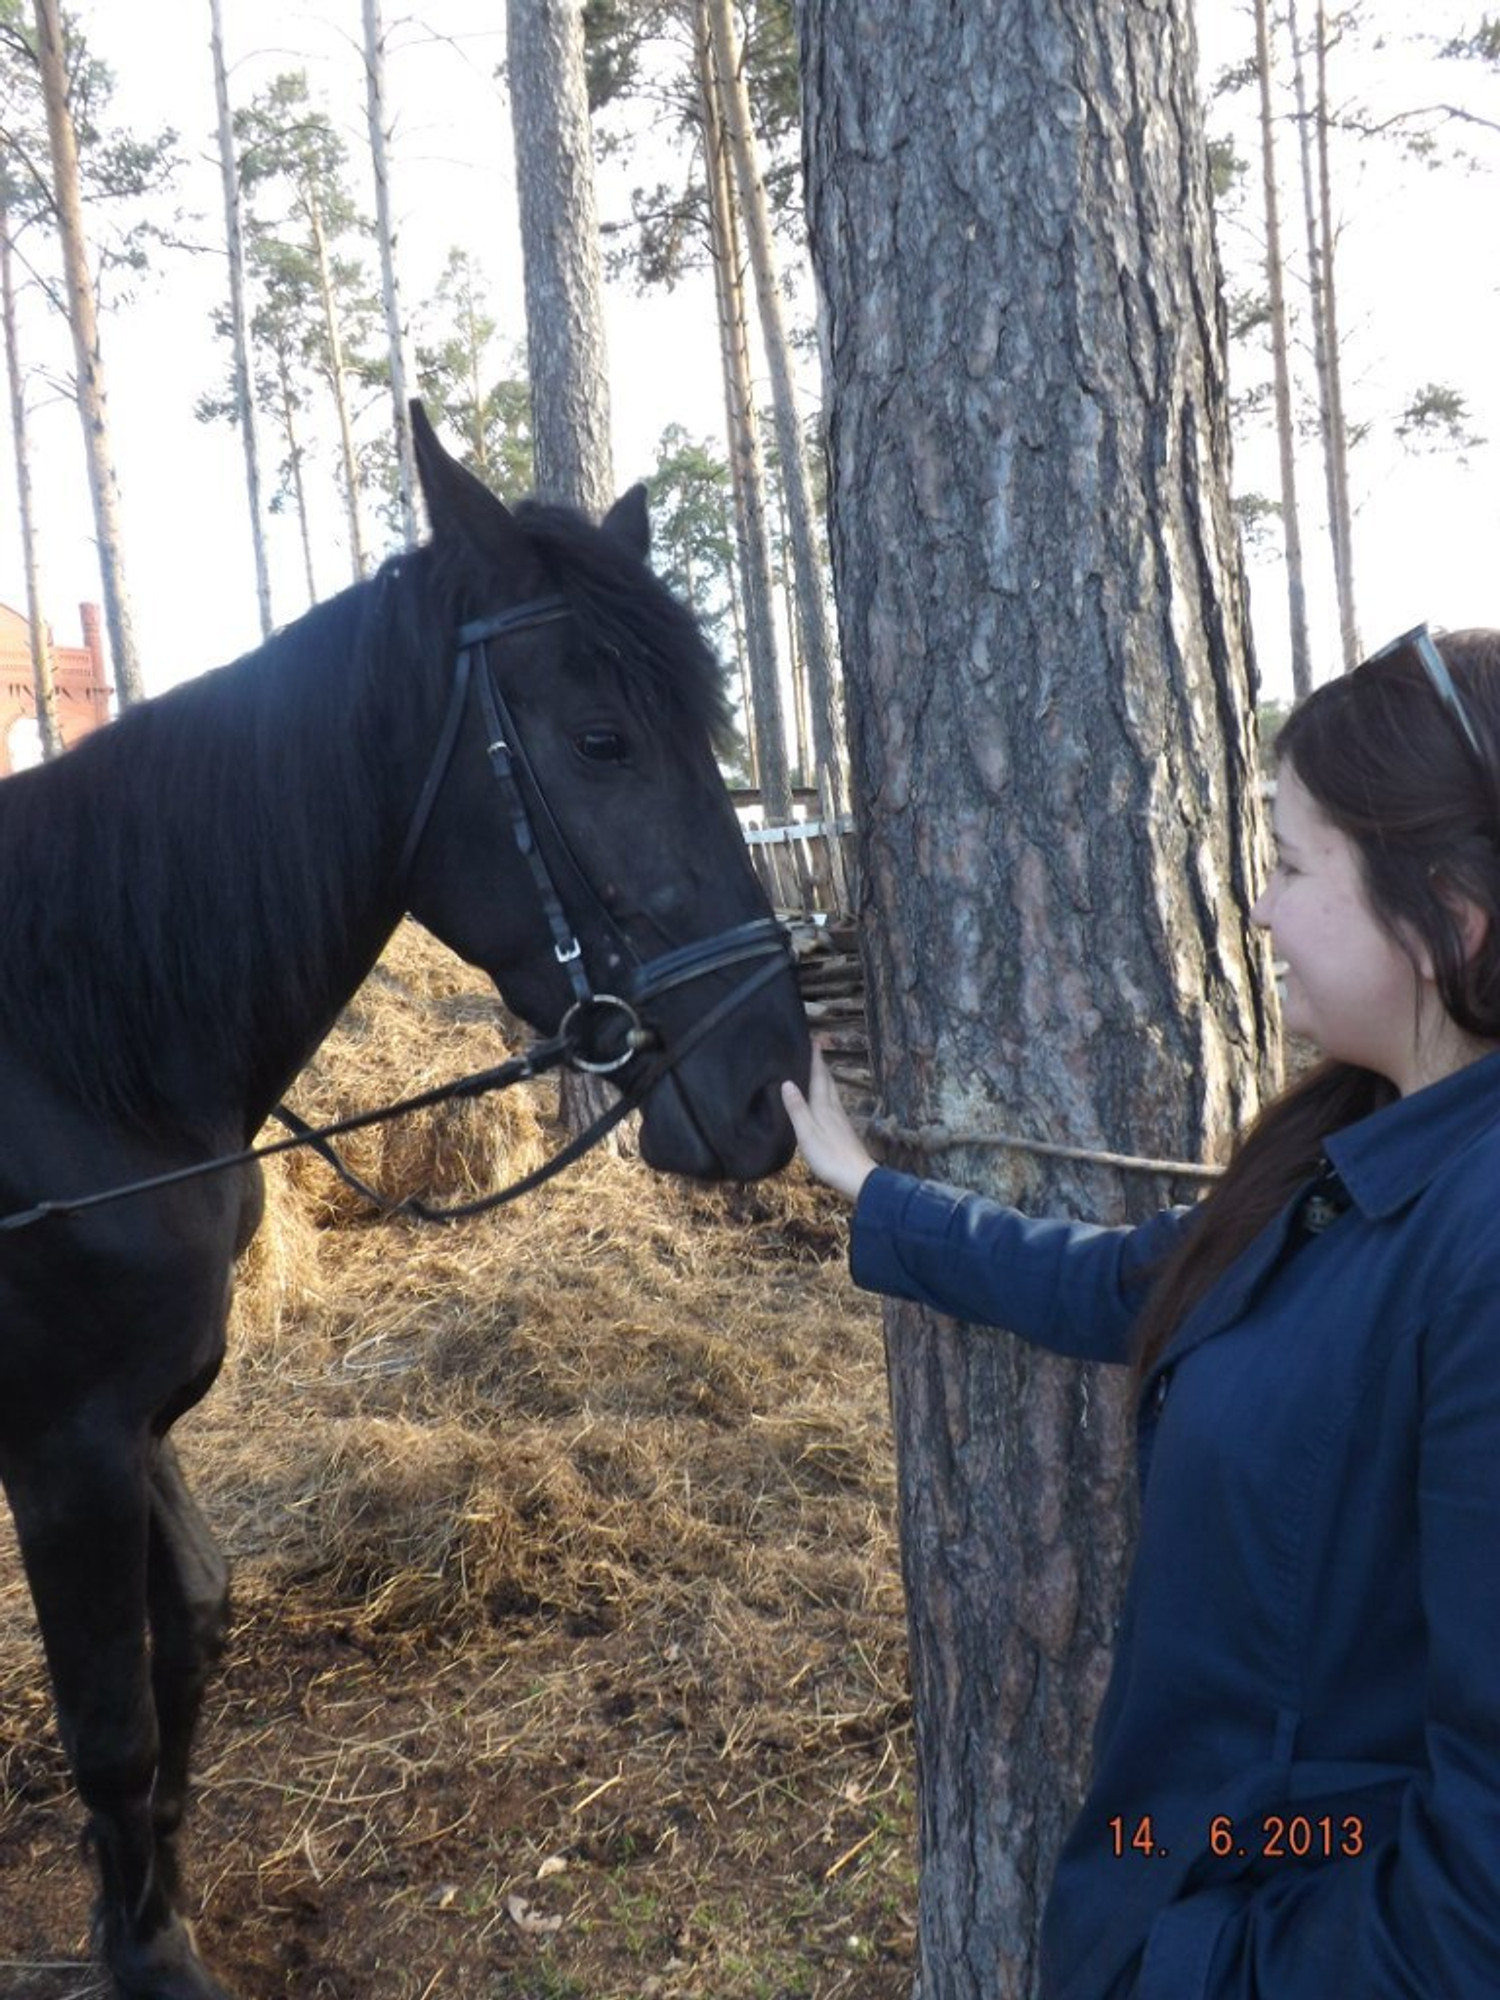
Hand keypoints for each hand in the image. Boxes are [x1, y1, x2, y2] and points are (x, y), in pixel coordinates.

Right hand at [780, 1044, 877, 1201]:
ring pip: (832, 1094)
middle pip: (828, 1083)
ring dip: (826, 1080)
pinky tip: (826, 1104)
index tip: (815, 1041)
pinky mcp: (844, 1132)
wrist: (858, 1178)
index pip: (819, 1078)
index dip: (816, 1060)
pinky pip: (834, 1106)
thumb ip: (797, 1108)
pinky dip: (828, 1097)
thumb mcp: (807, 1133)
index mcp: (824, 1107)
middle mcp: (835, 1110)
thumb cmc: (829, 1156)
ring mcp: (841, 1121)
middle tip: (816, 1051)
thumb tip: (787, 1082)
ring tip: (820, 1073)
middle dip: (822, 1066)